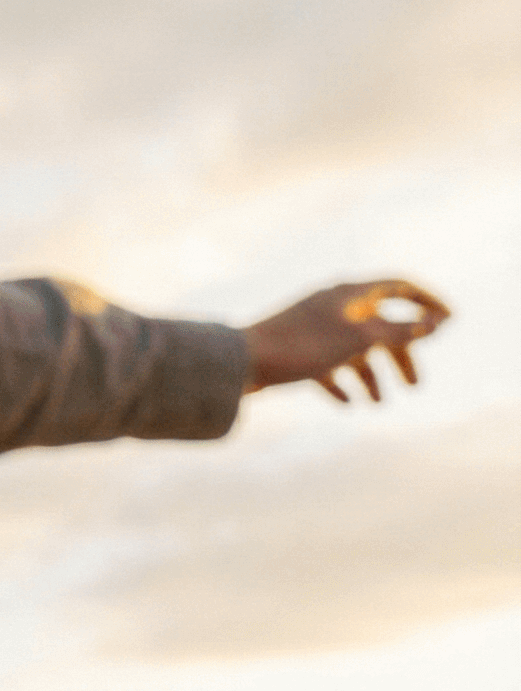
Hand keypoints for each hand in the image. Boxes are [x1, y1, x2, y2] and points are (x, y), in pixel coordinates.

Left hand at [241, 279, 450, 403]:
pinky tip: (347, 403)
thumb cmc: (302, 346)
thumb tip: (437, 321)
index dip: (427, 300)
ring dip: (369, 376)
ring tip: (375, 403)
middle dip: (399, 355)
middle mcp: (331, 305)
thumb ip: (401, 331)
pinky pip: (326, 364)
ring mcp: (312, 326)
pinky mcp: (295, 349)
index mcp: (348, 293)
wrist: (239, 363)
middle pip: (379, 324)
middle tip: (414, 386)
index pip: (398, 286)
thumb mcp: (360, 340)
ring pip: (353, 349)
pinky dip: (340, 382)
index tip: (450, 320)